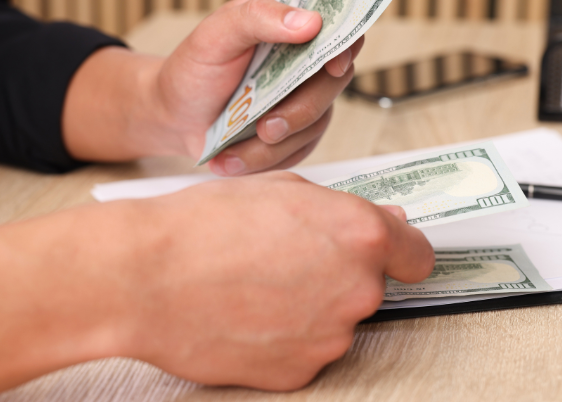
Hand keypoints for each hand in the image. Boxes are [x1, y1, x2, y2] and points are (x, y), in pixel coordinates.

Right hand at [0, 174, 432, 400]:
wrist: (144, 276)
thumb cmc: (203, 223)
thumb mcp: (279, 189)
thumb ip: (342, 209)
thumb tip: (384, 223)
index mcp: (359, 235)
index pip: (416, 254)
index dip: (400, 251)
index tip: (387, 253)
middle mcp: (356, 289)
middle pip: (370, 287)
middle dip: (340, 273)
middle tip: (287, 258)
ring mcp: (328, 337)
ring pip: (335, 320)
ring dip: (310, 306)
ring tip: (254, 285)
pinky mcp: (297, 373)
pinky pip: (304, 350)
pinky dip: (284, 337)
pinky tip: (245, 314)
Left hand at [62, 0, 363, 172]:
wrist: (174, 115)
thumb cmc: (193, 68)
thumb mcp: (216, 34)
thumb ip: (259, 17)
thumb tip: (310, 21)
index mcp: (290, 19)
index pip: (339, 22)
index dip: (345, 43)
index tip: (332, 65)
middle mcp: (305, 57)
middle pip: (336, 80)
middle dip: (302, 110)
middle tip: (266, 127)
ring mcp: (304, 95)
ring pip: (318, 122)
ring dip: (275, 144)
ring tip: (232, 149)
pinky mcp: (297, 131)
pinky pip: (299, 150)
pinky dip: (263, 160)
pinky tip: (231, 157)